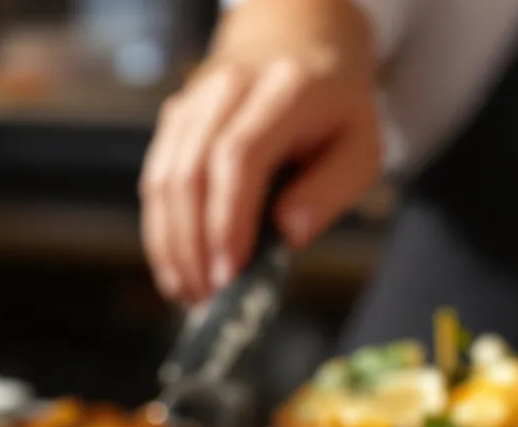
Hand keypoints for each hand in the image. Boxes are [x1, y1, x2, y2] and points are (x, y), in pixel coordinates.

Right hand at [140, 0, 382, 305]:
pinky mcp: (176, 117)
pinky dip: (161, 228)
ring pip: (164, 177)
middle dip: (193, 244)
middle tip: (208, 297)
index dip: (227, 220)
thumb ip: (330, 190)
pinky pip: (155, 177)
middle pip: (191, 170)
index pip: (239, 156)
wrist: (300, 39)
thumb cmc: (335, 106)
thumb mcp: (362, 147)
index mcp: (285, 90)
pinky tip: (176, 266)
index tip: (230, 273)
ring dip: (170, 243)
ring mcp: (195, 99)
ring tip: (189, 291)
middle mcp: (229, 86)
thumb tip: (287, 233)